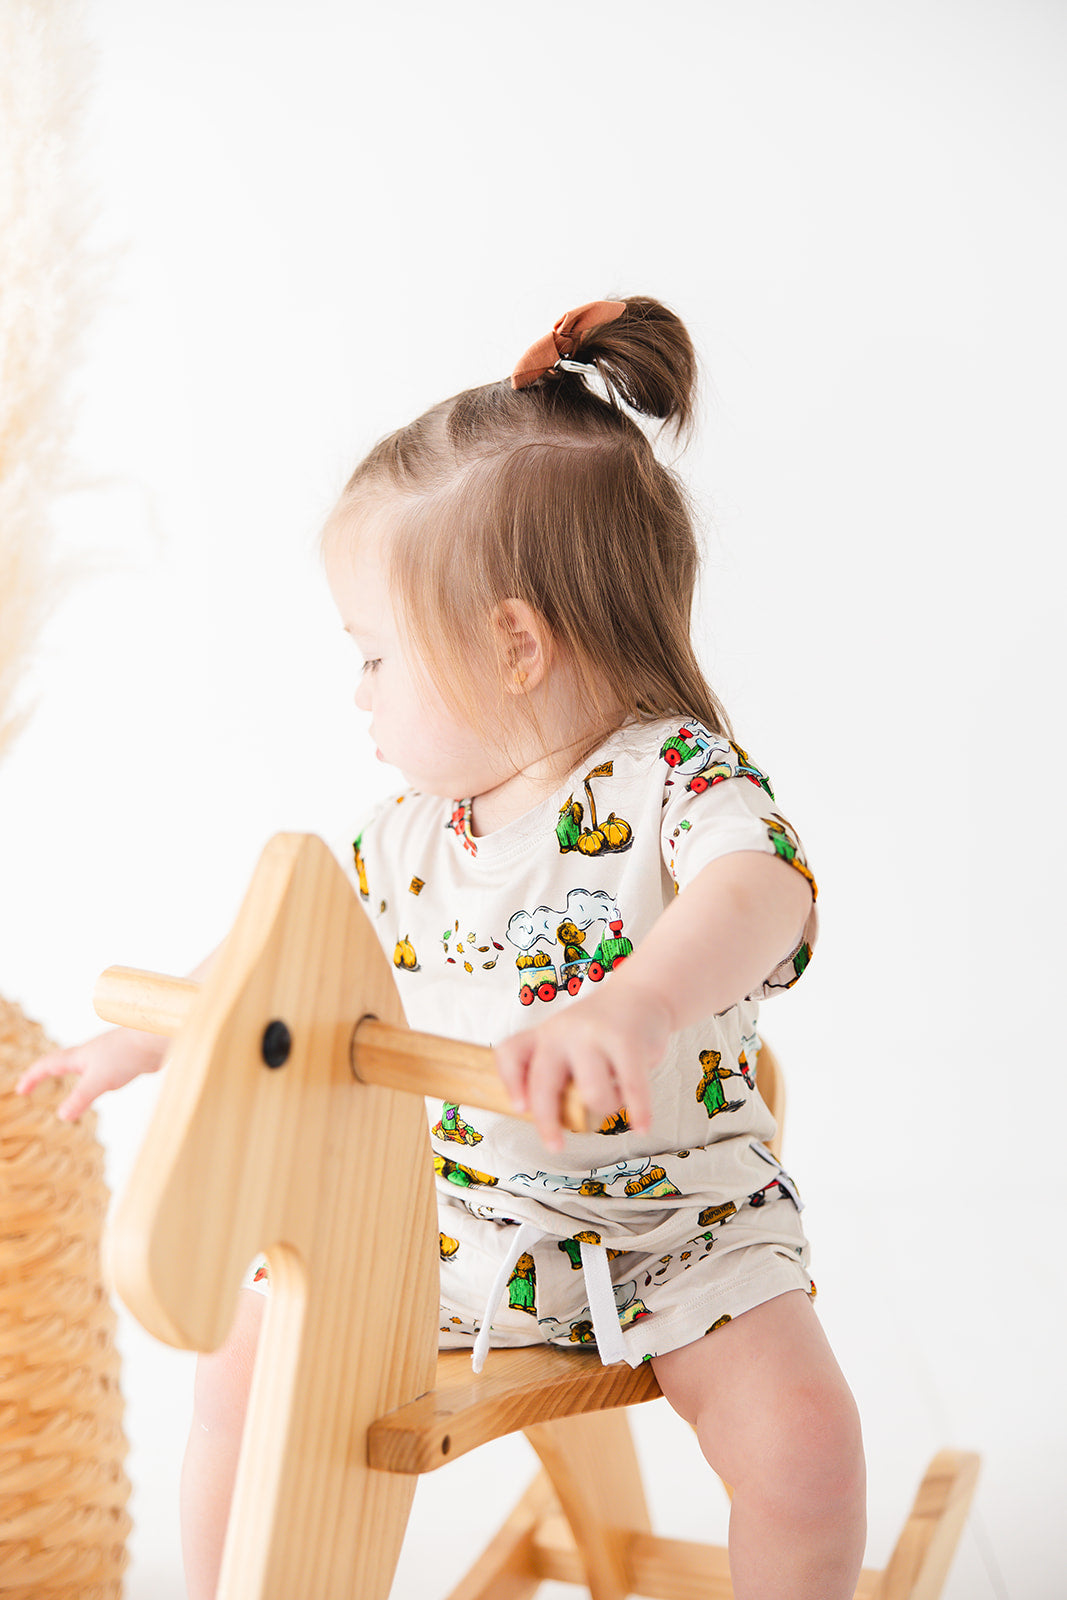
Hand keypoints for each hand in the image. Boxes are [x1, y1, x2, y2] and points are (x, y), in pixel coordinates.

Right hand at [15, 1027, 165, 1121]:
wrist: (157, 1038)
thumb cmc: (127, 1053)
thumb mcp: (98, 1080)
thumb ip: (80, 1098)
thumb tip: (62, 1116)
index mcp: (80, 1056)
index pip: (47, 1065)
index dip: (32, 1077)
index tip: (20, 1089)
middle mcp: (92, 1053)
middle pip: (63, 1060)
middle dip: (46, 1071)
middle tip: (34, 1081)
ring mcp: (109, 1054)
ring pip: (86, 1063)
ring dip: (74, 1071)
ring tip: (71, 1077)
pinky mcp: (126, 1058)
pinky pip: (106, 1067)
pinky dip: (98, 1075)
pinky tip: (112, 1080)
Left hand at [494, 979, 672, 1152]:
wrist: (641, 993)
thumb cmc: (602, 1027)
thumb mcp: (568, 1039)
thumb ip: (555, 1070)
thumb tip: (551, 1118)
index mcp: (544, 1034)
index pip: (511, 1053)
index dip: (511, 1082)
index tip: (520, 1108)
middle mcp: (562, 1032)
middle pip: (543, 1084)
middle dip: (548, 1123)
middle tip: (555, 1146)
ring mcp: (593, 1035)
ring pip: (592, 1095)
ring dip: (607, 1107)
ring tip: (616, 1095)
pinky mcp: (626, 1041)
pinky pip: (632, 1088)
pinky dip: (638, 1112)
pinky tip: (641, 1127)